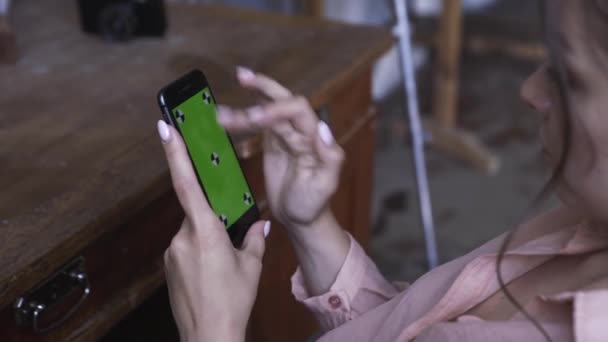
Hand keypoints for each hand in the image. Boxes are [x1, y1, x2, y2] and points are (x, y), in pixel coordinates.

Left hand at [157, 120, 269, 341]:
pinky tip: (211, 272)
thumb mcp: (252, 266)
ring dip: (207, 237)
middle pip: (195, 211)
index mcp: (206, 232)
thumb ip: (254, 238)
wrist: (208, 336)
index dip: (175, 153)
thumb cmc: (233, 301)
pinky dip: (199, 251)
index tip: (165, 128)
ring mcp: (172, 252)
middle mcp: (183, 237)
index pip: (186, 184)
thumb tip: (260, 223)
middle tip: (228, 242)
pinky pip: (184, 246)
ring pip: (191, 230)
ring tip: (222, 266)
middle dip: (213, 217)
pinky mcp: (168, 265)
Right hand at [217, 67, 344, 230]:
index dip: (277, 108)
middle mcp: (302, 130)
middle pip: (283, 100)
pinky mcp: (274, 141)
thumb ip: (330, 157)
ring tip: (220, 111)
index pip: (298, 110)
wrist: (302, 218)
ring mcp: (287, 134)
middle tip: (241, 78)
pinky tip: (228, 110)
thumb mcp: (325, 185)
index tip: (254, 118)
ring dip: (246, 105)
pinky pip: (259, 122)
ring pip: (267, 110)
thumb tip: (323, 128)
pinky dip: (245, 114)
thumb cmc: (314, 203)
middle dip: (263, 88)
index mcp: (315, 137)